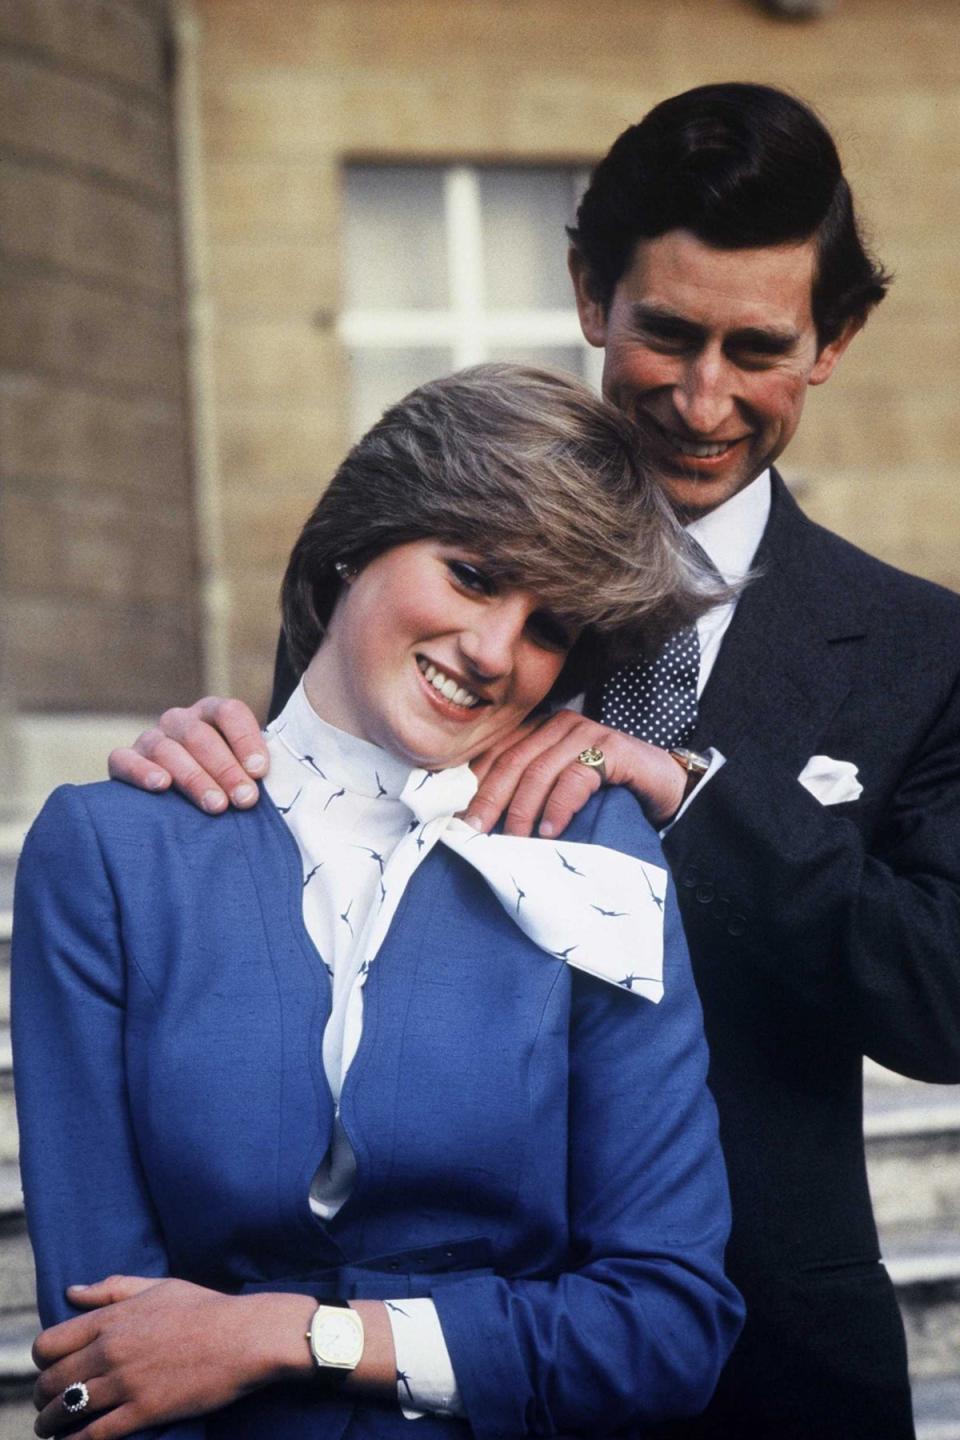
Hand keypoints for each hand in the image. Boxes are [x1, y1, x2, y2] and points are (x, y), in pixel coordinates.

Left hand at [32, 1275, 315, 1437]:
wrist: (245, 1336)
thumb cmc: (206, 1308)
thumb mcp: (158, 1286)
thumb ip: (111, 1288)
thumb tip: (71, 1292)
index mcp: (112, 1318)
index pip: (49, 1344)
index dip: (42, 1362)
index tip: (49, 1370)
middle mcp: (110, 1349)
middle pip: (50, 1381)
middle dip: (43, 1397)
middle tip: (48, 1404)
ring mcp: (125, 1382)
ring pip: (65, 1410)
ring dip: (51, 1424)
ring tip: (53, 1429)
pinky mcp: (143, 1411)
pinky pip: (93, 1435)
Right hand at [107, 698, 268, 812]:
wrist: (179, 802)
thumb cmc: (224, 786)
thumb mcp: (244, 770)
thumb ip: (256, 769)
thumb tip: (272, 780)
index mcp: (213, 713)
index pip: (230, 712)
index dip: (246, 739)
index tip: (260, 771)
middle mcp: (180, 721)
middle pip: (200, 735)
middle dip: (226, 769)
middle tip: (245, 799)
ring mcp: (151, 739)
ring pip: (167, 749)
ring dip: (194, 778)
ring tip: (216, 805)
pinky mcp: (124, 760)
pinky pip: (124, 760)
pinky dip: (141, 771)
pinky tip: (161, 786)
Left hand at [465, 710, 686, 836]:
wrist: (666, 786)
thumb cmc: (607, 793)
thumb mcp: (559, 790)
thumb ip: (528, 793)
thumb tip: (482, 821)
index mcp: (541, 730)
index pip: (497, 753)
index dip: (475, 784)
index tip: (458, 816)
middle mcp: (560, 725)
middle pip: (513, 761)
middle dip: (490, 799)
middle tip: (474, 831)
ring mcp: (587, 733)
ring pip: (539, 771)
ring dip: (521, 810)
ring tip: (512, 840)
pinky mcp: (612, 748)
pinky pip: (575, 778)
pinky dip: (558, 808)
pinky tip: (550, 831)